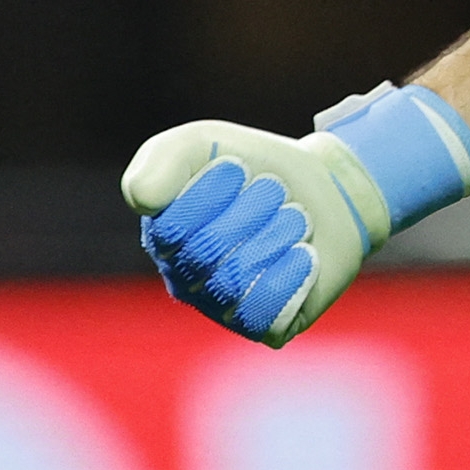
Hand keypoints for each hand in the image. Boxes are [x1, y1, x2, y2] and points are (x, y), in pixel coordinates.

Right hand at [121, 120, 381, 347]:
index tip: (238, 166)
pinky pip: (266, 310)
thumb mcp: (204, 143)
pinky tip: (303, 252)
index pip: (172, 228)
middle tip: (273, 190)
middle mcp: (185, 279)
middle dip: (254, 206)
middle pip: (208, 253)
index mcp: (163, 237)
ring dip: (280, 231)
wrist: (328, 190)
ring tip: (294, 217)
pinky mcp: (263, 327)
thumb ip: (162, 159)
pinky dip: (292, 271)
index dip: (213, 191)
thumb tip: (141, 200)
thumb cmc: (257, 167)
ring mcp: (222, 308)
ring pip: (239, 279)